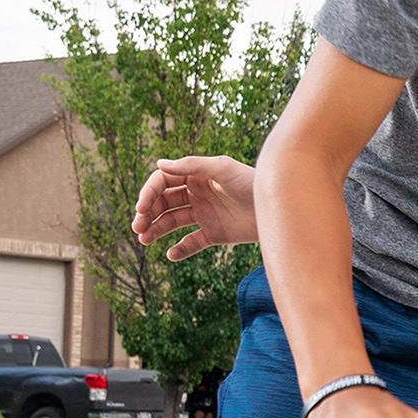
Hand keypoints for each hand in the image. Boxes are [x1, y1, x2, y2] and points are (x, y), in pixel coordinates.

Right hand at [133, 155, 259, 258]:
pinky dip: (180, 249)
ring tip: (144, 240)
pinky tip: (171, 254)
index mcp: (196, 175)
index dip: (149, 194)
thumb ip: (192, 165)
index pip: (163, 182)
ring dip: (156, 230)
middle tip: (138, 227)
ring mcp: (205, 214)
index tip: (141, 208)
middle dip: (147, 214)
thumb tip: (160, 163)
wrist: (279, 208)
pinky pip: (192, 243)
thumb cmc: (253, 182)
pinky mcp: (215, 233)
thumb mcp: (223, 168)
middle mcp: (197, 194)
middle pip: (163, 203)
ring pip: (172, 222)